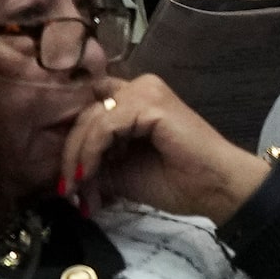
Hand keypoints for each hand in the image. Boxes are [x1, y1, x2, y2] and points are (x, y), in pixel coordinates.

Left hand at [59, 74, 272, 223]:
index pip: (89, 111)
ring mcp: (145, 91)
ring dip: (77, 156)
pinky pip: (104, 125)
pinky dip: (90, 152)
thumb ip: (95, 166)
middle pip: (85, 114)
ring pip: (90, 118)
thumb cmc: (177, 182)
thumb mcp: (122, 174)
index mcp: (134, 100)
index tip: (70, 181)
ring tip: (78, 189)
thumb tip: (64, 179)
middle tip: (68, 191)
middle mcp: (139, 87)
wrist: (215, 190)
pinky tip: (88, 175)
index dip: (74, 142)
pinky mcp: (150, 102)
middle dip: (71, 154)